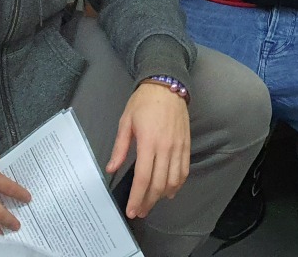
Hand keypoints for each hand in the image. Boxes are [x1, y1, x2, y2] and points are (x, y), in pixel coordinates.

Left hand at [107, 82, 190, 218]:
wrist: (167, 85)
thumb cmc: (143, 102)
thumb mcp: (125, 121)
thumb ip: (120, 147)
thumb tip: (111, 168)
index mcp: (148, 142)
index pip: (143, 178)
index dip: (137, 197)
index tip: (132, 210)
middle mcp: (166, 148)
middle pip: (158, 184)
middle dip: (148, 202)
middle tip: (139, 211)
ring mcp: (178, 147)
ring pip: (173, 181)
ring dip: (162, 196)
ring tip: (152, 203)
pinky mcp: (187, 145)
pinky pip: (184, 171)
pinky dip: (177, 185)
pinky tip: (169, 191)